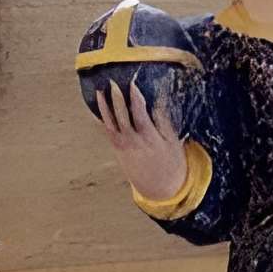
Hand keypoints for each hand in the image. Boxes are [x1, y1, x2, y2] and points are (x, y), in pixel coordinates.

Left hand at [93, 77, 187, 202]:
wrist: (161, 188)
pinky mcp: (118, 150)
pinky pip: (108, 132)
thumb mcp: (174, 143)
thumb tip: (158, 102)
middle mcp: (134, 142)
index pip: (140, 114)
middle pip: (123, 117)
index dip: (136, 99)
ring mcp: (124, 147)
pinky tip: (98, 109)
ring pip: (111, 124)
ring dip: (104, 107)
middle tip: (113, 83)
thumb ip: (164, 122)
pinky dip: (102, 120)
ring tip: (99, 92)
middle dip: (117, 99)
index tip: (133, 84)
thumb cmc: (171, 163)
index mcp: (150, 139)